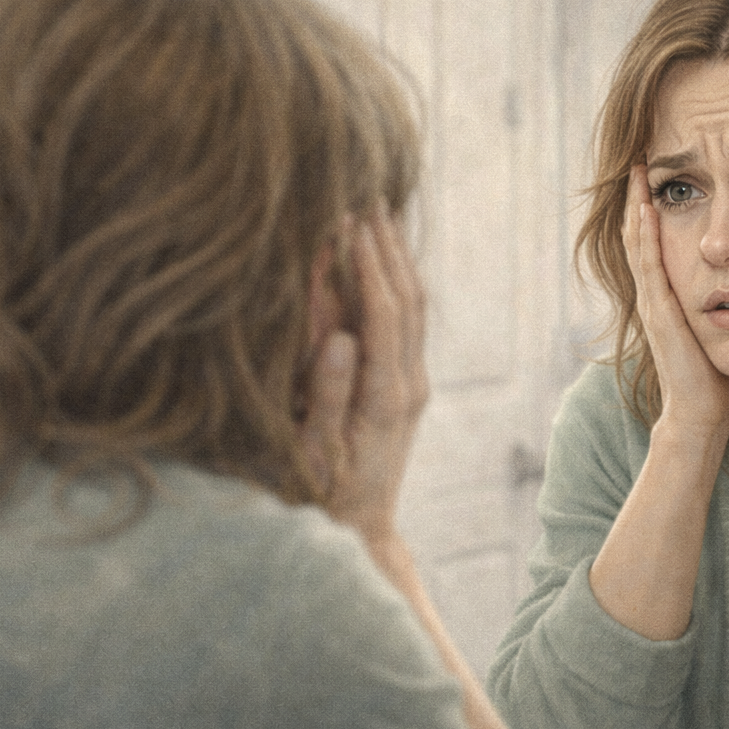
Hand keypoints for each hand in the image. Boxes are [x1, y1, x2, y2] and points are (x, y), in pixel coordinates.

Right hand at [299, 209, 427, 546]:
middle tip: (368, 195)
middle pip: (407, 299)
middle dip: (387, 246)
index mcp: (386, 395)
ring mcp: (413, 385)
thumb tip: (339, 336)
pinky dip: (394, 283)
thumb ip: (327, 393)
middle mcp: (408, 384)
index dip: (368, 264)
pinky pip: (406, 322)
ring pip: (413, 307)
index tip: (351, 218)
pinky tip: (380, 260)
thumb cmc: (323, 496)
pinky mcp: (406, 388)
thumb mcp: (315, 450)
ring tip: (378, 214)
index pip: (383, 312)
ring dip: (396, 258)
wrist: (360, 533)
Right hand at [623, 165, 728, 436]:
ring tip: (639, 168)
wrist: (703, 417)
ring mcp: (654, 302)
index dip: (663, 205)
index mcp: (675, 296)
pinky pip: (648, 265)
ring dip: (638, 204)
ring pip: (640, 242)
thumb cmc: (721, 380)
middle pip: (644, 233)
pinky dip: (644, 235)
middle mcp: (658, 294)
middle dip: (643, 195)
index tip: (671, 171)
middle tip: (644, 154)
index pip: (664, 241)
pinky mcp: (659, 313)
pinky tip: (645, 208)